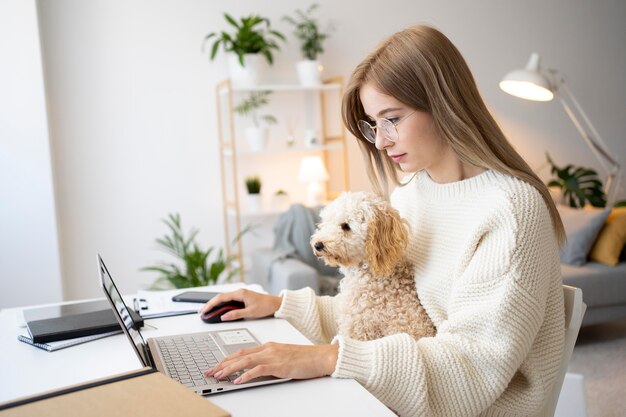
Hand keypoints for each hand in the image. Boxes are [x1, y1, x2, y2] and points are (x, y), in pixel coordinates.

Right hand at [198, 289, 281, 320]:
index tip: (204, 310)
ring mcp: (240, 295)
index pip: (221, 298)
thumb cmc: (266, 306)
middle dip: (210, 304)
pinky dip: (221, 305)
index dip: (211, 304)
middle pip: (220, 297)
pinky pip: (229, 301)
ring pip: (224, 299)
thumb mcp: (251, 312)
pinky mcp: (242, 299)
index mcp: (240, 293)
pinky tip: (218, 309)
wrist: (276, 304)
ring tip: (207, 311)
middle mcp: (239, 292)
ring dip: (215, 304)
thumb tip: (224, 316)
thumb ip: (236, 314)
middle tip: (201, 311)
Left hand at [203, 342, 338, 383]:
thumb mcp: (282, 358)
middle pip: (239, 355)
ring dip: (229, 369)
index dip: (227, 358)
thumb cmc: (304, 358)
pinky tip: (238, 380)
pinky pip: (258, 370)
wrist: (320, 357)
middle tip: (210, 371)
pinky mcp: (279, 365)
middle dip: (222, 363)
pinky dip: (246, 375)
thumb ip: (268, 362)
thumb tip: (254, 372)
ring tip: (218, 375)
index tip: (216, 365)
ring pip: (245, 361)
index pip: (242, 351)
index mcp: (268, 346)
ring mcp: (273, 355)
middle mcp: (268, 348)